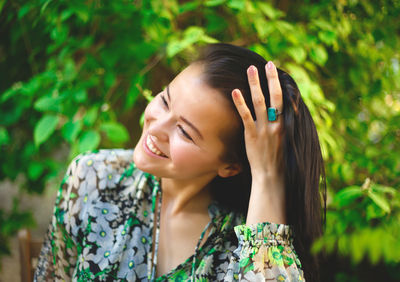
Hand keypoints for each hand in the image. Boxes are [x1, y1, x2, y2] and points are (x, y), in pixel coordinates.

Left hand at [232, 61, 285, 223]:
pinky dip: (240, 103)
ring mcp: (264, 128)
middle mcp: (277, 123)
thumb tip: (283, 115)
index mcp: (287, 124)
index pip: (285, 99)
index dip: (280, 84)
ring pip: (260, 102)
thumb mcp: (286, 141)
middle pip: (275, 96)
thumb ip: (284, 126)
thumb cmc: (280, 161)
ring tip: (251, 69)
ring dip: (255, 84)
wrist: (272, 177)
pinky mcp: (252, 135)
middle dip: (271, 79)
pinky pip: (246, 116)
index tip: (276, 71)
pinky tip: (235, 91)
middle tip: (268, 64)